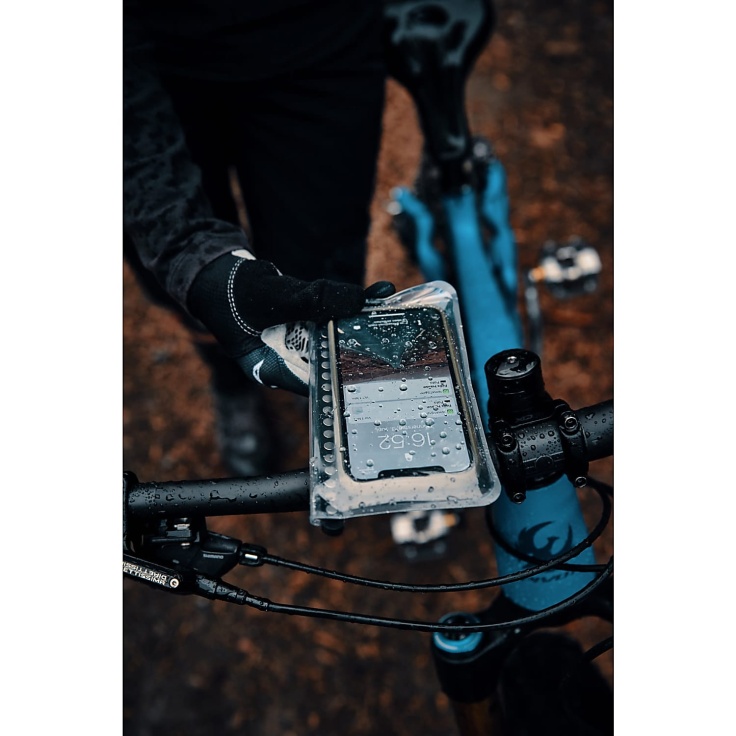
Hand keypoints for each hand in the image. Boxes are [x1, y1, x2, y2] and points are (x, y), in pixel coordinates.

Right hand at [187, 250, 393, 394]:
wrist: (215, 274)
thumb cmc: (232, 293)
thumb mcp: (273, 297)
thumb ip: (315, 300)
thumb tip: (360, 300)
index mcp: (276, 370)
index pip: (322, 381)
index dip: (352, 372)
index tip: (382, 363)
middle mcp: (291, 362)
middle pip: (335, 358)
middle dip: (365, 346)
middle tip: (396, 336)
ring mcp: (298, 343)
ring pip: (338, 336)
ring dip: (362, 321)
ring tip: (392, 309)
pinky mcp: (305, 324)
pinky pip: (333, 318)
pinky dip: (351, 306)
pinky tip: (377, 294)